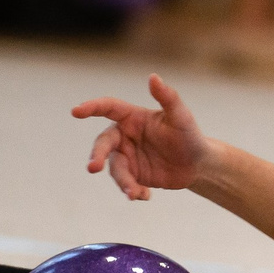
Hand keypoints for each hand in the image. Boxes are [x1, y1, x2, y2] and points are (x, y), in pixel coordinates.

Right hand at [74, 74, 211, 199]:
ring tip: (135, 192)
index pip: (108, 108)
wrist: (198, 164)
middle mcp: (124, 136)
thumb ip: (167, 97)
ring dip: (123, 181)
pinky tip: (145, 196)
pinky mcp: (132, 175)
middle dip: (97, 155)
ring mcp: (127, 157)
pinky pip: (126, 184)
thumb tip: (153, 76)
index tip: (75, 111)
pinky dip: (133, 191)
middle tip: (93, 167)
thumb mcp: (181, 117)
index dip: (91, 108)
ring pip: (115, 168)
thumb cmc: (189, 135)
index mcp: (132, 117)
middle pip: (104, 144)